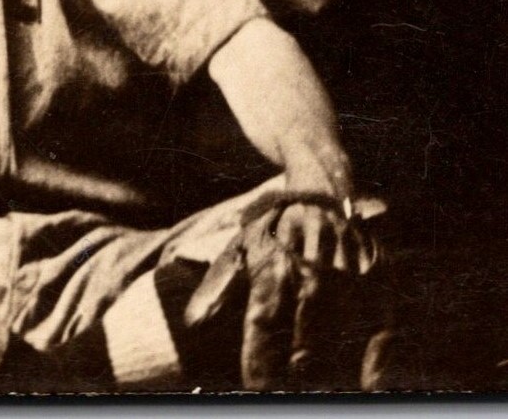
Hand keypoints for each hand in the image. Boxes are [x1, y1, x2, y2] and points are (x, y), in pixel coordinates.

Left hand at [184, 189, 389, 391]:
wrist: (319, 189)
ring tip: (322, 387)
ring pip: (342, 327)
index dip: (259, 360)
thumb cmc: (275, 228)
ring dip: (332, 362)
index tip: (256, 387)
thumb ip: (219, 287)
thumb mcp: (241, 248)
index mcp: (274, 265)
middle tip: (295, 384)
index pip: (264, 321)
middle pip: (306, 330)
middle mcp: (311, 270)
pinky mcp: (376, 274)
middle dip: (299, 362)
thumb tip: (192, 323)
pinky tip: (370, 380)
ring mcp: (348, 273)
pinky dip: (379, 352)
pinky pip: (383, 318)